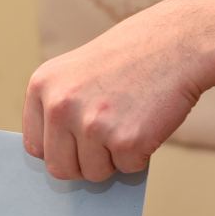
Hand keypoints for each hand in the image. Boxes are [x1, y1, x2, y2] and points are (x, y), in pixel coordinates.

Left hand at [23, 0, 209, 181]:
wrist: (179, 41)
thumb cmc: (132, 57)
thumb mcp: (79, 72)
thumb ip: (61, 109)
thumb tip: (60, 160)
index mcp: (42, 86)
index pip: (35, 146)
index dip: (60, 150)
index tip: (77, 145)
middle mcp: (60, 106)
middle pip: (60, 168)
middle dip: (85, 164)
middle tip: (108, 141)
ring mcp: (92, 125)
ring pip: (94, 173)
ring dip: (115, 159)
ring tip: (130, 121)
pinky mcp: (126, 141)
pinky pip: (128, 169)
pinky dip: (141, 154)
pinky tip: (148, 121)